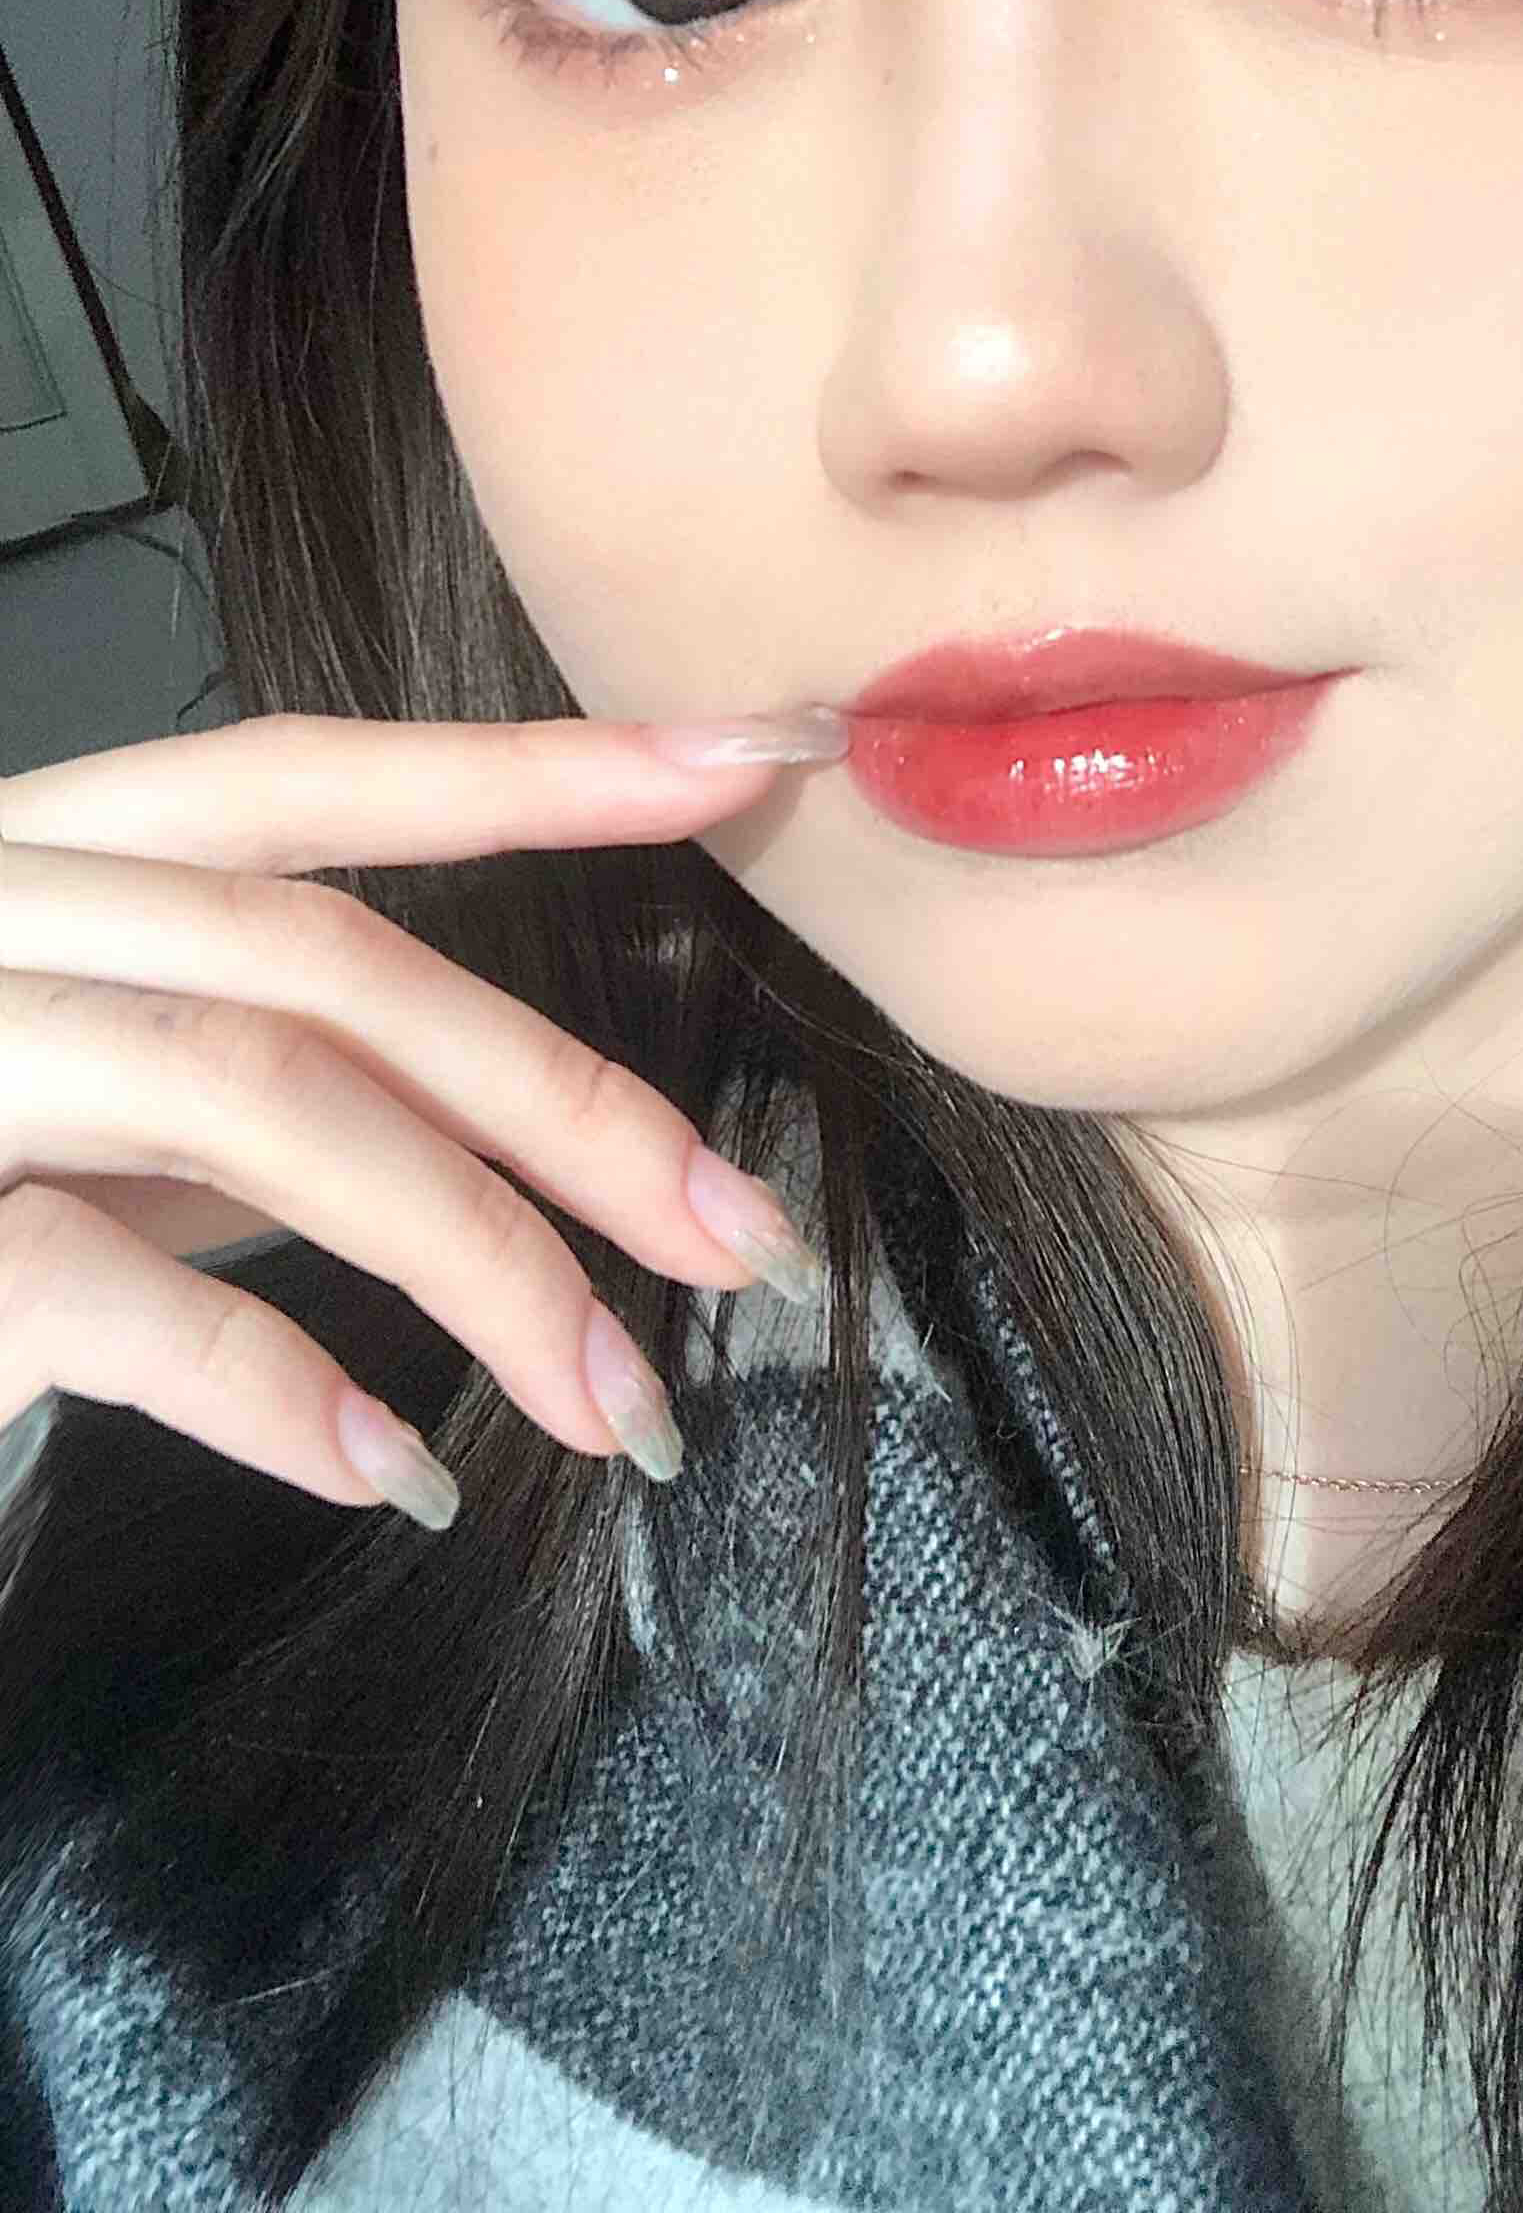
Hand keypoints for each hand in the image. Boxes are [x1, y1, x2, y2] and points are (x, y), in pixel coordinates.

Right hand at [0, 709, 845, 1525]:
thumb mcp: (51, 1098)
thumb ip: (214, 1084)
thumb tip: (460, 1145)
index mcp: (35, 854)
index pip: (308, 774)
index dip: (530, 767)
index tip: (739, 765)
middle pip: (329, 959)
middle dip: (564, 1098)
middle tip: (743, 1240)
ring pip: (256, 1094)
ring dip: (477, 1256)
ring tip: (617, 1403)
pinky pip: (104, 1284)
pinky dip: (276, 1378)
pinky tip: (396, 1467)